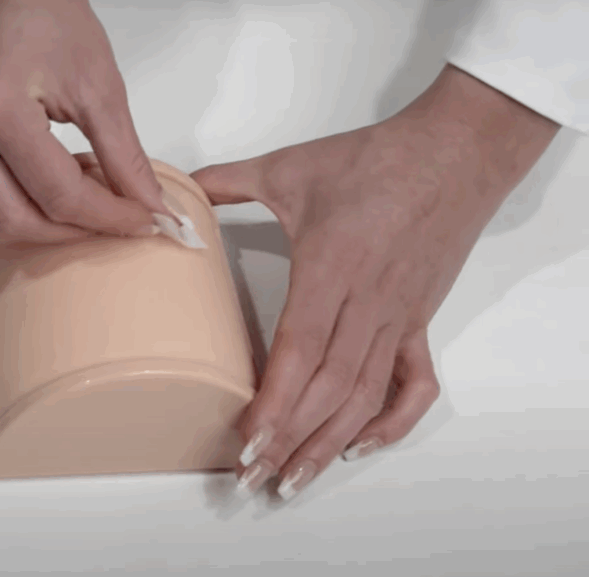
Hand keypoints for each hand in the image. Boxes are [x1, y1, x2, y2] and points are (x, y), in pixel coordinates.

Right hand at [0, 0, 167, 244]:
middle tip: (107, 213)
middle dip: (71, 230)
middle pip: (13, 220)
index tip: (141, 220)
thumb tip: (149, 204)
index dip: (109, 217)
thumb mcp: (99, 82)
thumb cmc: (44, 9)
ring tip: (57, 200)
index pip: (58, 194)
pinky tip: (19, 188)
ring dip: (19, 228)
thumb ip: (124, 155)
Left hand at [192, 65, 559, 499]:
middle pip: (329, 389)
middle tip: (252, 476)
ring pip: (364, 396)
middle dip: (289, 439)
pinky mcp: (420, 321)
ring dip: (328, 443)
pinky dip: (392, 421)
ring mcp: (398, 318)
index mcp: (331, 269)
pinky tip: (360, 446)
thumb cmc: (374, 160)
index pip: (300, 351)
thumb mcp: (289, 168)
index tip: (246, 440)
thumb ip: (227, 182)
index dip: (274, 402)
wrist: (454, 151)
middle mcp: (367, 305)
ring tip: (294, 479)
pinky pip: (414, 384)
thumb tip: (177, 192)